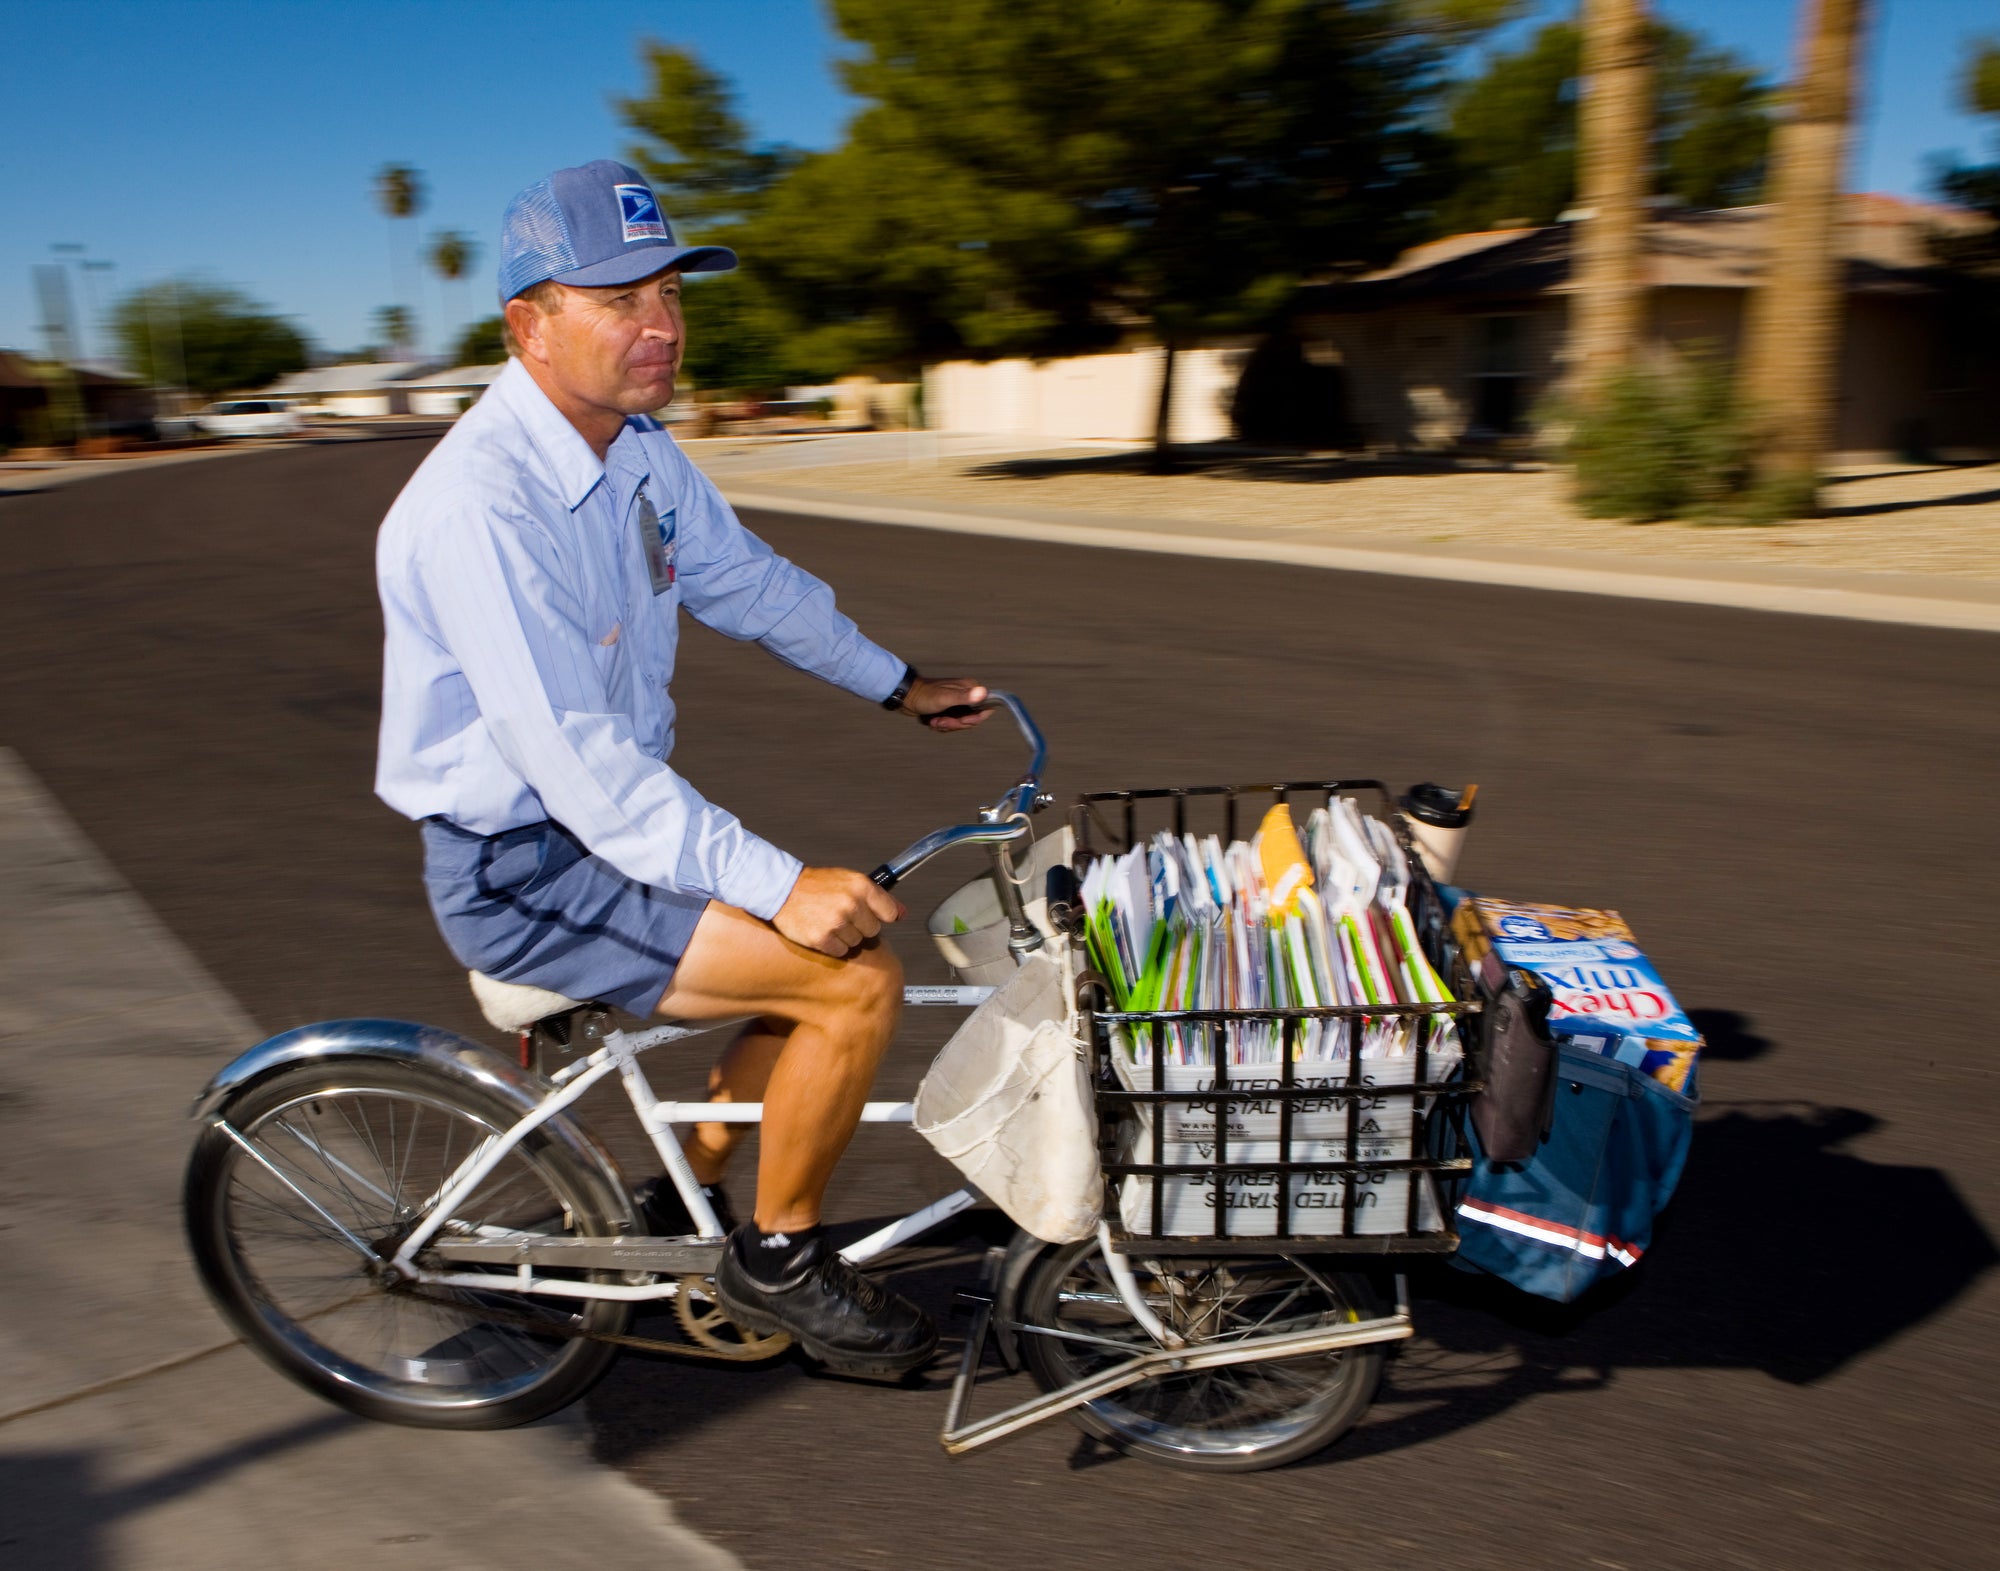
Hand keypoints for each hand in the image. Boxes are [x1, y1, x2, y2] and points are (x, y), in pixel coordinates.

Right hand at [772, 867, 904, 957]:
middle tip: (843, 915)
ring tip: (829, 920)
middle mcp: (851, 903)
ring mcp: (837, 922)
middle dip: (861, 926)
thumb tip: (902, 913)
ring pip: (857, 942)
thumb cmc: (817, 885)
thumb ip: (878, 897)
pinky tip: (822, 929)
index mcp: (861, 886)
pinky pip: (840, 951)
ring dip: (845, 936)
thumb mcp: (850, 880)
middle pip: (873, 930)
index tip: (872, 914)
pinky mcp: (822, 938)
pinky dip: (833, 945)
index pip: (890, 912)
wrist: (783, 890)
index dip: (881, 915)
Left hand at [903, 676, 990, 731]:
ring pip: (962, 723)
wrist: (906, 697)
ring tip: (935, 721)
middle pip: (973, 718)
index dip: (976, 718)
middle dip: (956, 724)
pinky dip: (943, 726)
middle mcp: (966, 695)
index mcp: (970, 688)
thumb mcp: (945, 698)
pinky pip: (953, 724)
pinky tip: (933, 721)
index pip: (987, 707)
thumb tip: (983, 692)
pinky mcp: (950, 709)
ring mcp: (958, 703)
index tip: (962, 720)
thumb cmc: (925, 695)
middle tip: (942, 721)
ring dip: (947, 726)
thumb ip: (964, 697)